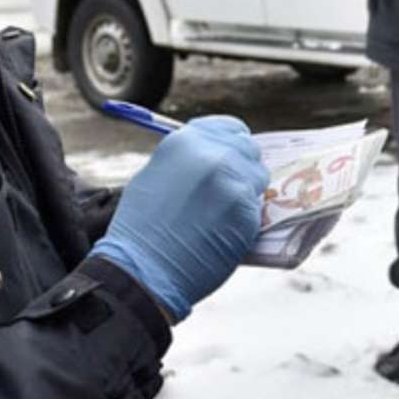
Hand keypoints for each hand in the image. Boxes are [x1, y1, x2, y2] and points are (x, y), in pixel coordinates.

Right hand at [93, 116, 269, 319]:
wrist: (143, 271)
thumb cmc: (140, 228)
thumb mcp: (155, 176)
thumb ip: (187, 160)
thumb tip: (212, 155)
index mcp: (186, 141)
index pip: (230, 127)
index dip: (232, 142)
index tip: (231, 154)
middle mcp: (214, 156)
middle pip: (249, 149)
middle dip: (242, 165)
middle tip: (228, 188)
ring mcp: (234, 184)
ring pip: (258, 178)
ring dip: (246, 191)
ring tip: (221, 212)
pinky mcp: (247, 213)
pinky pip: (257, 208)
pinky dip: (245, 218)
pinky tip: (223, 230)